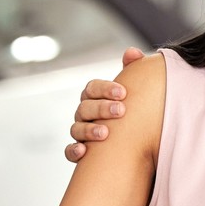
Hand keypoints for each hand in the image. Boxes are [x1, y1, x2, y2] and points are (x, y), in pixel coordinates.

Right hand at [64, 46, 146, 161]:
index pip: (92, 88)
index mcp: (94, 97)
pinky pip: (69, 152)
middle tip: (121, 111)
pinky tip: (84, 152)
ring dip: (89, 130)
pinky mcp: (78, 152)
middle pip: (85, 108)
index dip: (105, 89)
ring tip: (105, 133)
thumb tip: (132, 52)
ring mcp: (79, 132)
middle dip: (102, 108)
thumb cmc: (132, 112)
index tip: (123, 92)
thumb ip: (133, 71)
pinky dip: (73, 152)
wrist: (135, 143)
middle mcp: (84, 114)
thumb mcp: (134, 93)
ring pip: (76, 129)